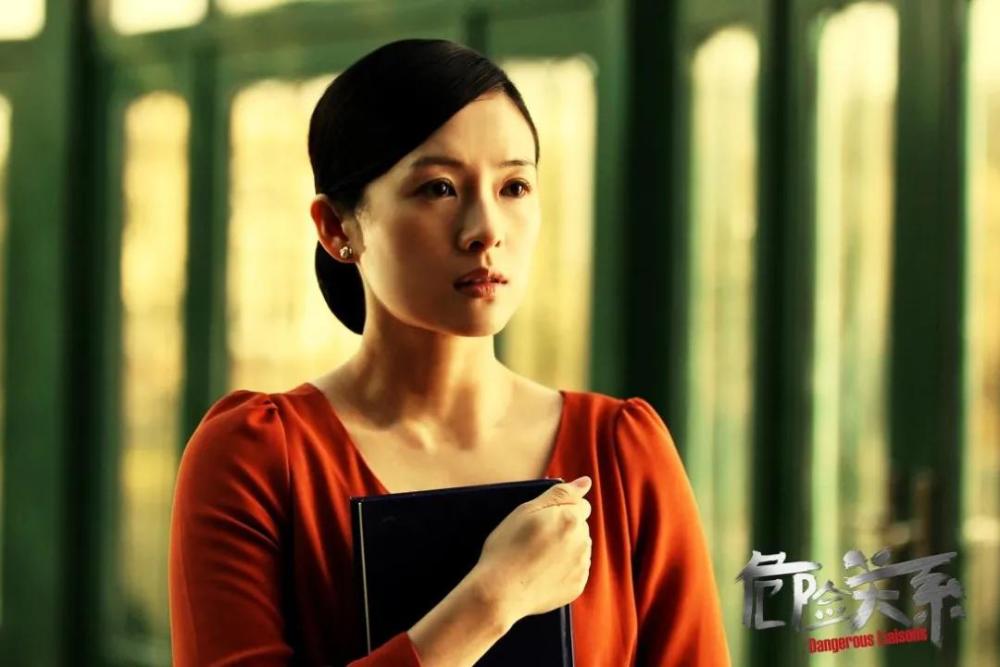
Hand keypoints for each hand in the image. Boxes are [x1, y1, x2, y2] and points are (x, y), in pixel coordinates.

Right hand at [472, 476, 592, 625]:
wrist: (499, 592)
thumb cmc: (507, 547)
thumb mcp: (527, 510)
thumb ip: (561, 493)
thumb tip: (585, 482)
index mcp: (572, 519)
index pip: (580, 504)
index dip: (560, 509)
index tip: (542, 520)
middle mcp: (583, 542)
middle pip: (580, 526)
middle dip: (564, 527)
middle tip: (535, 538)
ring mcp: (581, 566)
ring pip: (579, 547)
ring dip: (566, 547)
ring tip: (537, 556)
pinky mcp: (577, 586)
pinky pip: (575, 569)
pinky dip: (563, 568)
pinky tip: (542, 571)